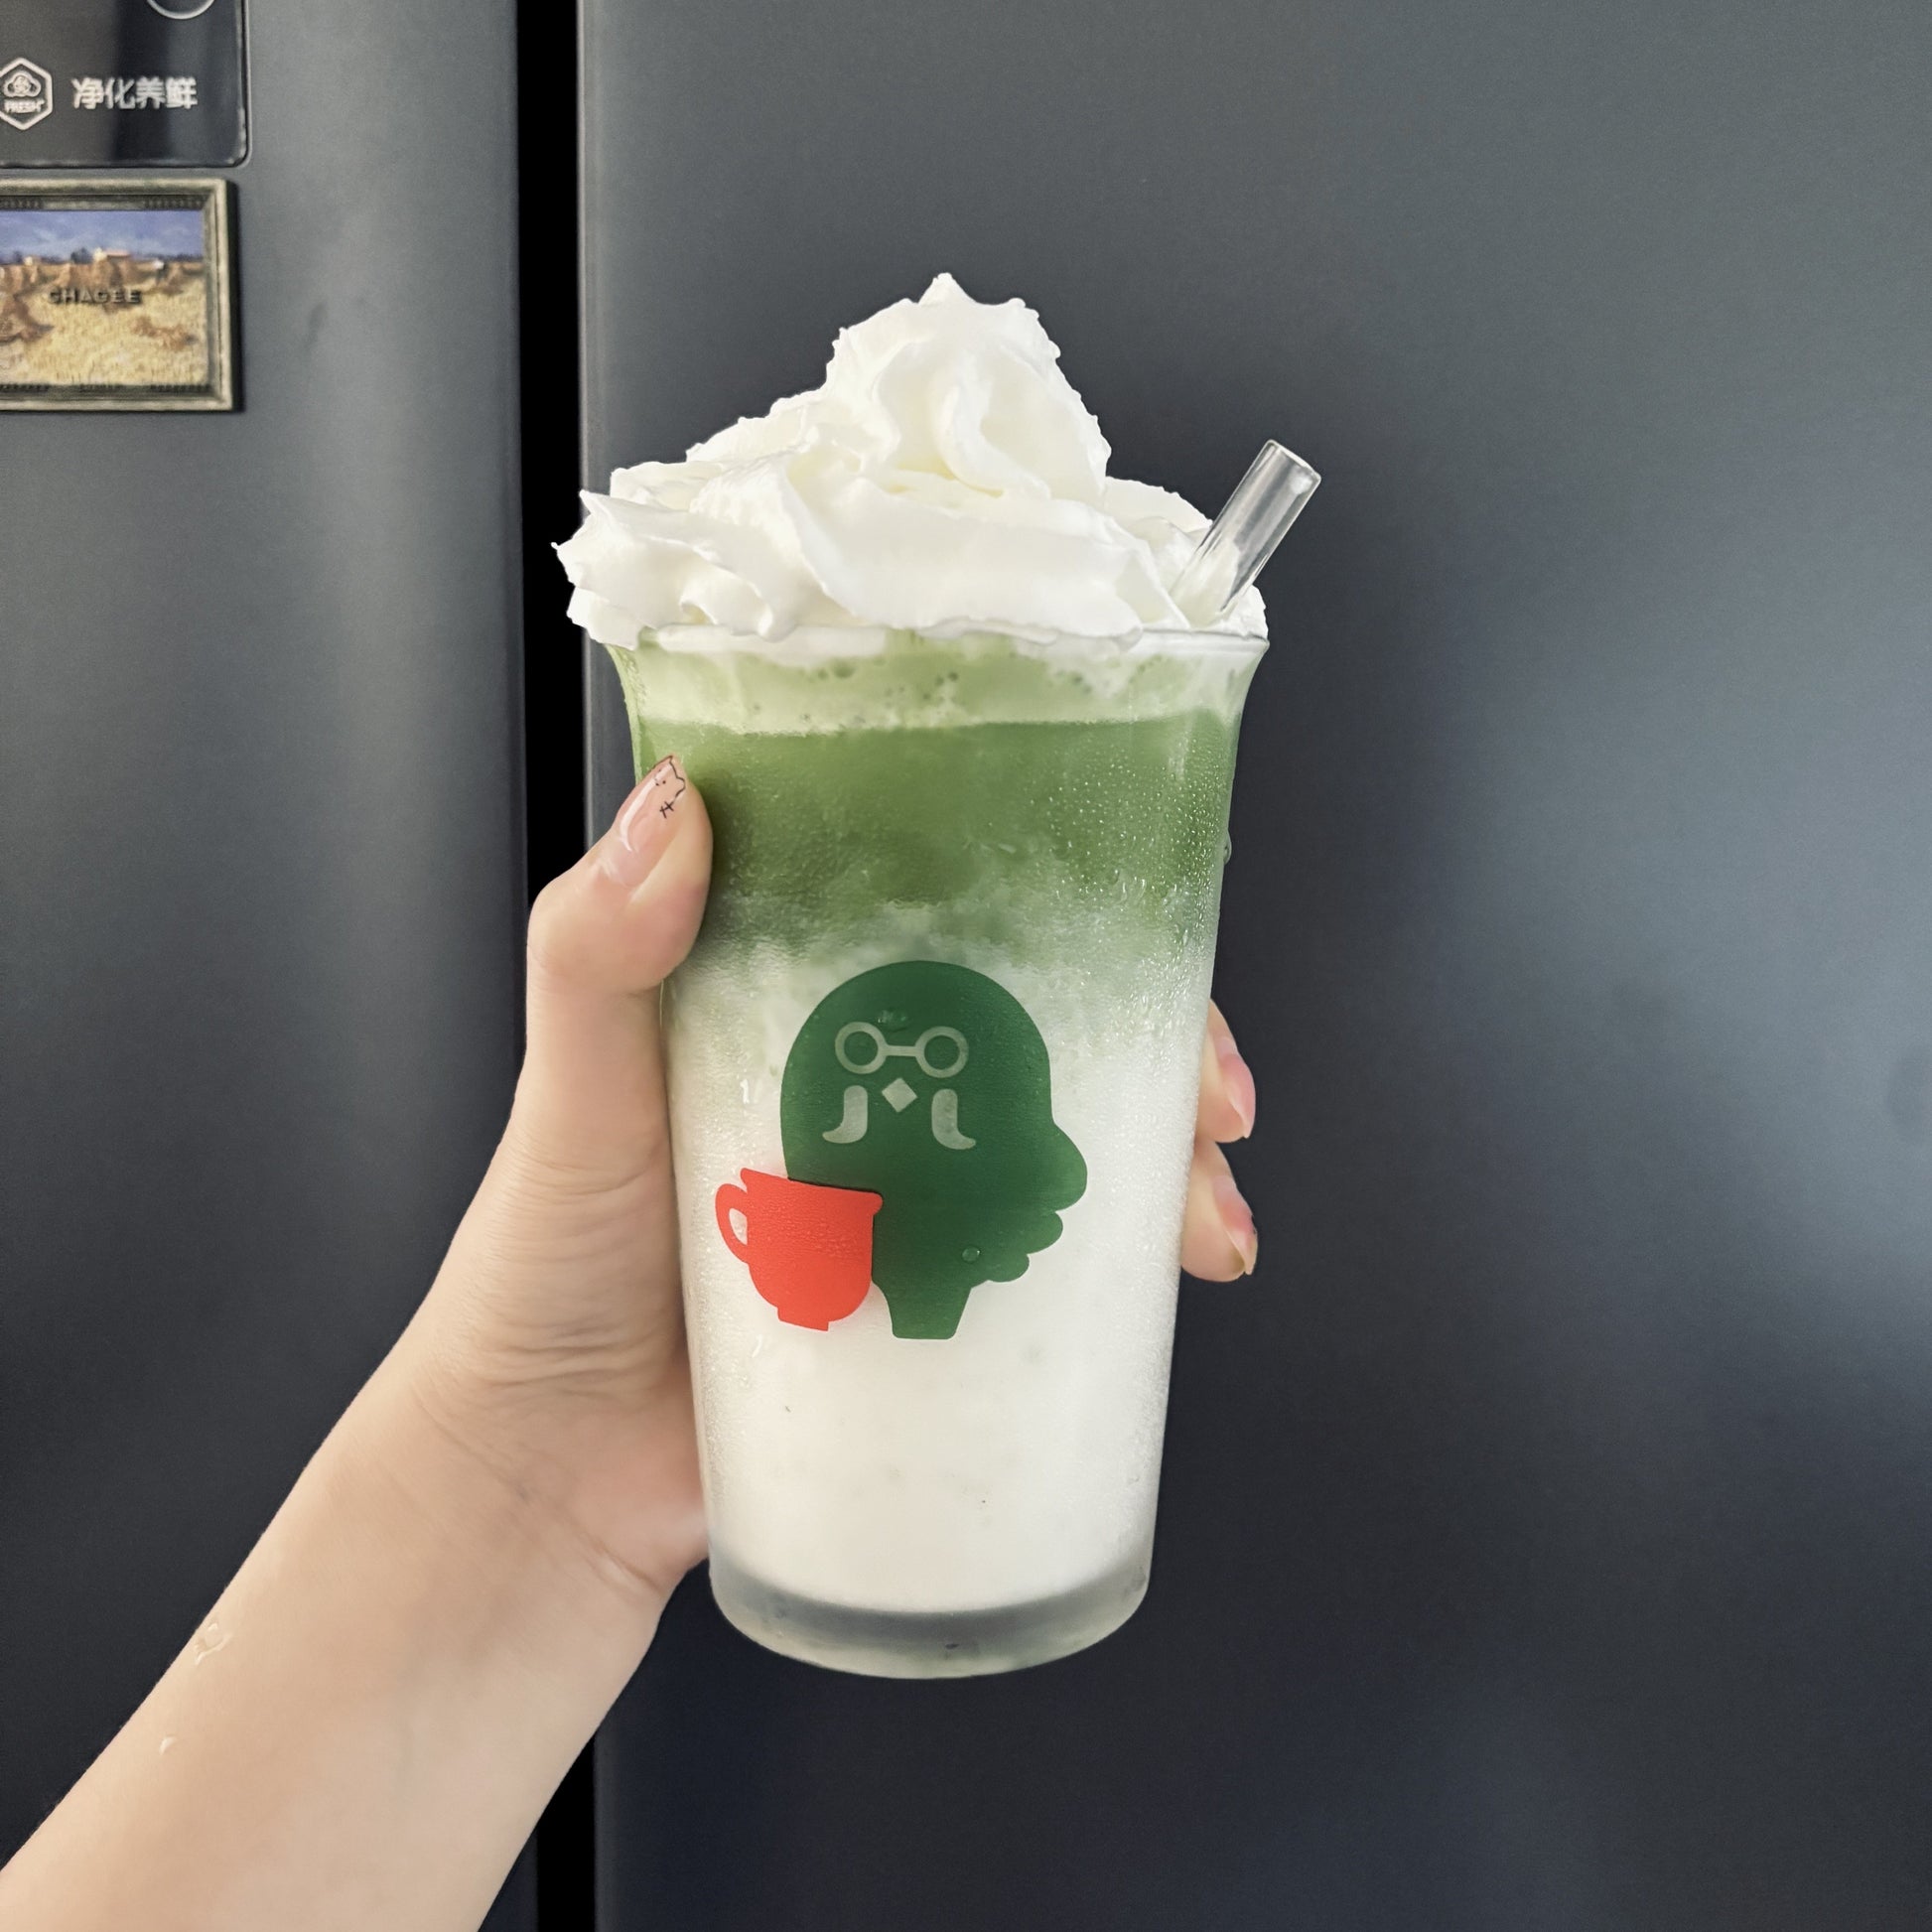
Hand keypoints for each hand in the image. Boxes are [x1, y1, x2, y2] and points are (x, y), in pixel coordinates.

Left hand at [406, 755, 1262, 1614]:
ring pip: (1073, 1147)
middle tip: (1213, 1105)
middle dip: (1164, 1052)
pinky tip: (1174, 1286)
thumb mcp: (569, 1085)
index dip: (1068, 911)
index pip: (956, 919)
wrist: (547, 1477)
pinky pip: (1049, 1271)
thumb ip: (596, 951)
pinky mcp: (928, 1304)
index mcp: (800, 1001)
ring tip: (1206, 1228)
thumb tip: (679, 805)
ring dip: (1170, 1169)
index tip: (1146, 935)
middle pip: (1053, 1032)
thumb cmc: (541, 1266)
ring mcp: (910, 1200)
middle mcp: (872, 1088)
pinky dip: (1129, 1273)